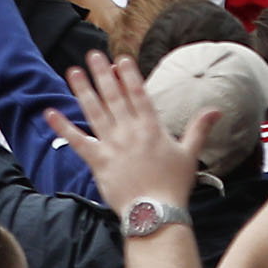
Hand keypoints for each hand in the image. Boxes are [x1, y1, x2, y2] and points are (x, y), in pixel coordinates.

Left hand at [49, 50, 204, 210]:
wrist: (154, 212)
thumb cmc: (173, 185)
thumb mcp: (190, 154)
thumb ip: (199, 128)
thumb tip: (217, 110)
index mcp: (151, 127)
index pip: (138, 94)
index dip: (129, 75)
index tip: (120, 59)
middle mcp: (129, 131)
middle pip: (113, 96)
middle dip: (102, 73)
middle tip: (93, 55)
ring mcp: (112, 145)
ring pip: (94, 111)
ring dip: (83, 90)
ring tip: (73, 71)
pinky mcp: (98, 161)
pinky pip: (77, 140)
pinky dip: (63, 127)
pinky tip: (51, 113)